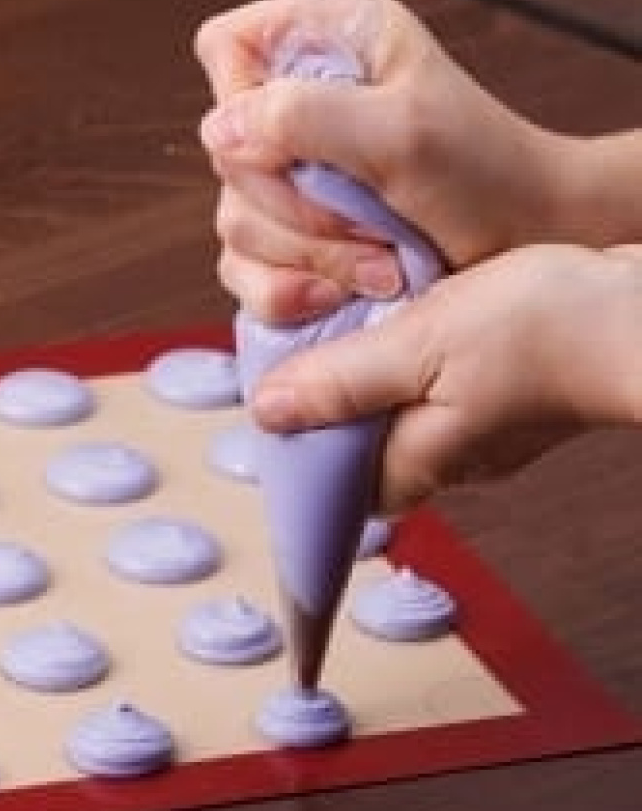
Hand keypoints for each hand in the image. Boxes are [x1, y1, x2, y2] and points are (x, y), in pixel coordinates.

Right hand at [194, 0, 578, 321]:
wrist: (518, 248)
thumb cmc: (483, 176)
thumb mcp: (402, 132)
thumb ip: (304, 117)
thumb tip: (218, 128)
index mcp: (330, 46)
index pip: (228, 49)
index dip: (239, 100)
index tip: (290, 150)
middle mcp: (301, 108)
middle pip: (228, 155)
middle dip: (293, 208)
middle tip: (365, 226)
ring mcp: (292, 179)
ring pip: (237, 222)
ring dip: (305, 257)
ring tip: (378, 268)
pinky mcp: (291, 240)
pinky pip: (243, 272)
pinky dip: (285, 292)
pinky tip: (334, 296)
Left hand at [248, 244, 641, 510]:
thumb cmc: (543, 328)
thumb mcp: (420, 343)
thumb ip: (342, 381)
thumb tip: (267, 410)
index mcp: (417, 461)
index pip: (333, 486)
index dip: (300, 449)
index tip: (280, 399)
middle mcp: (445, 462)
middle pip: (361, 451)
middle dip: (330, 407)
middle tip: (311, 348)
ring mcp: (478, 437)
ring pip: (396, 418)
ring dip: (368, 379)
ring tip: (352, 328)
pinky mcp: (499, 404)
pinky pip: (432, 394)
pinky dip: (407, 364)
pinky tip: (405, 324)